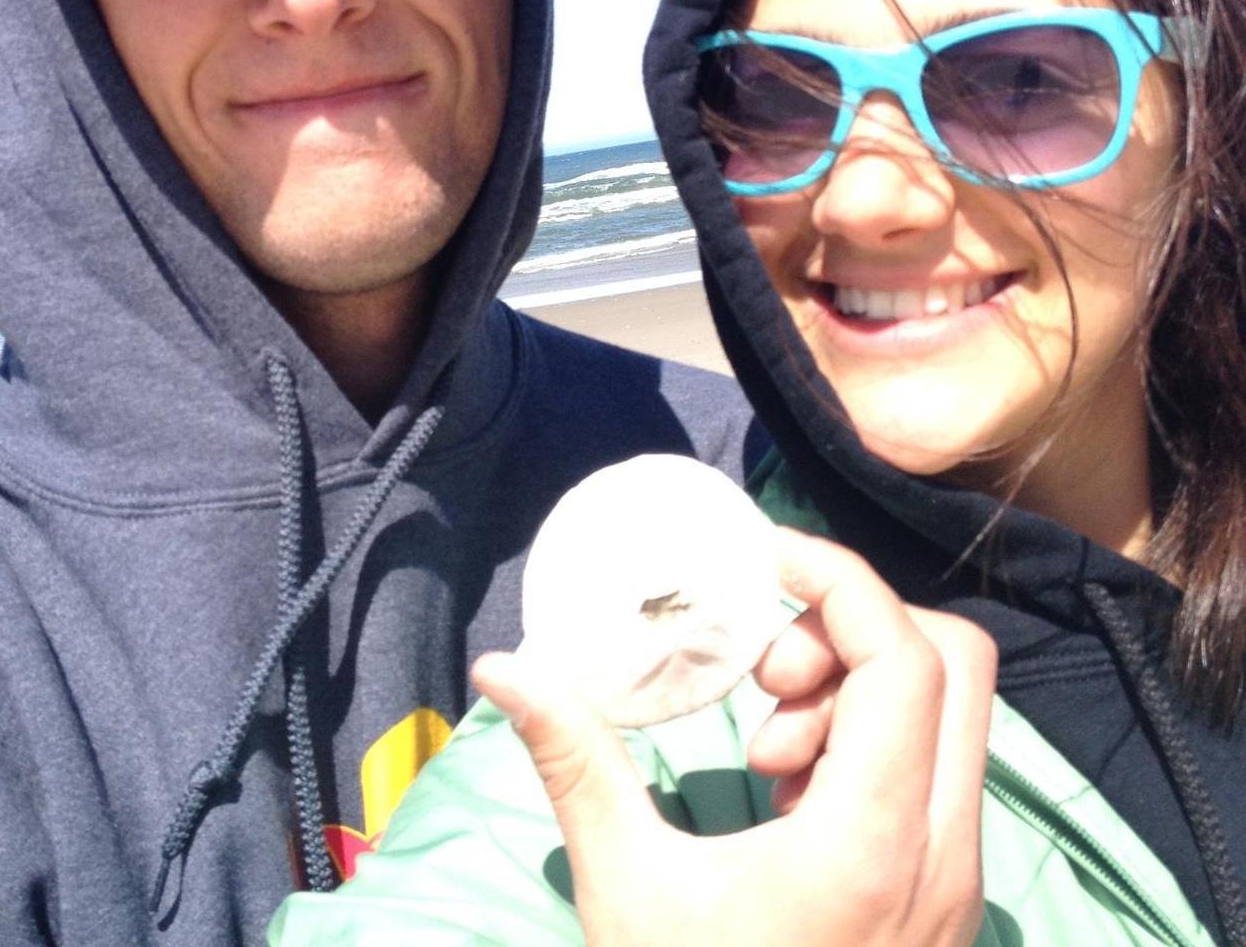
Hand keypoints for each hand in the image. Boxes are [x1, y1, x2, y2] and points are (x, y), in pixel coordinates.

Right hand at [472, 528, 995, 946]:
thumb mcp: (626, 887)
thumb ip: (575, 763)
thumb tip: (501, 667)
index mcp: (872, 843)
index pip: (903, 657)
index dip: (836, 578)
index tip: (757, 559)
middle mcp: (942, 852)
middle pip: (955, 664)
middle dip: (854, 630)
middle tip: (763, 672)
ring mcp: (956, 881)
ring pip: (951, 716)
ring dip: (858, 689)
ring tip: (766, 747)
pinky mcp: (945, 898)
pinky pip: (937, 770)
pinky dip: (868, 741)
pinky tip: (786, 794)